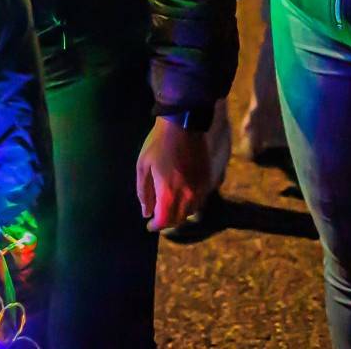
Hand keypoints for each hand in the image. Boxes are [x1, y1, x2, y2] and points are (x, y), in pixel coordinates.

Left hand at [136, 115, 214, 230]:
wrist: (183, 125)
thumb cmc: (158, 144)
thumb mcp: (143, 166)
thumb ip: (144, 192)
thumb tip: (146, 212)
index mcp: (168, 192)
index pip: (163, 220)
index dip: (155, 226)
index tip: (149, 225)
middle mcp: (187, 195)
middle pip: (177, 219)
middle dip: (166, 221)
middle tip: (157, 217)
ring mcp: (199, 188)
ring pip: (190, 211)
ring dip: (179, 214)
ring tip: (169, 207)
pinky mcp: (207, 180)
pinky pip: (199, 200)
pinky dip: (190, 204)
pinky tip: (182, 197)